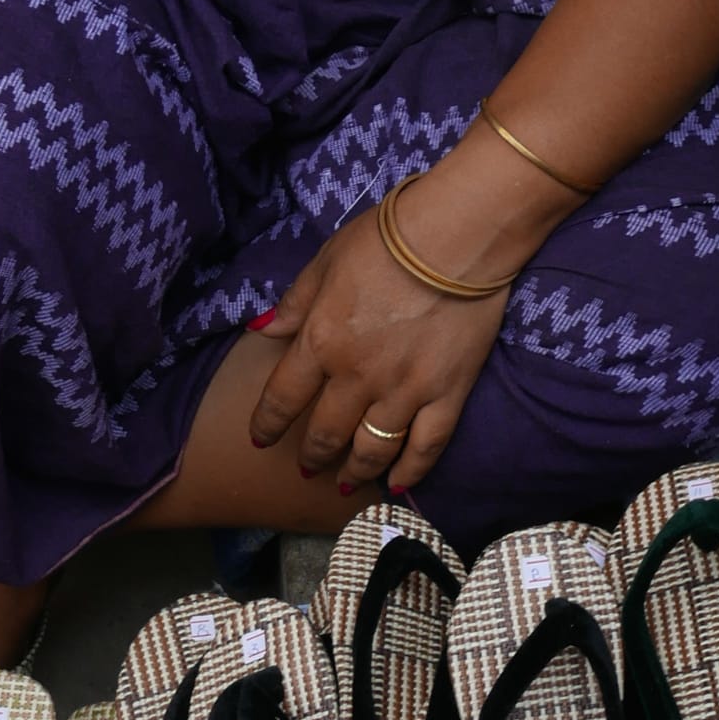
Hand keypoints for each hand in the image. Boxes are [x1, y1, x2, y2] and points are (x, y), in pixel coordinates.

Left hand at [248, 195, 508, 493]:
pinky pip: (426, 447)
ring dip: (353, 472)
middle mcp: (357, 377)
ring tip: (345, 483)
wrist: (457, 234)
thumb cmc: (387, 238)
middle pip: (326, 432)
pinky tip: (397, 485)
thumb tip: (261, 331)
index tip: (261, 439)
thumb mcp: (327, 260)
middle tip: (307, 467)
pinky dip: (410, 472)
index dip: (268, 424)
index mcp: (321, 342)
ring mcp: (405, 391)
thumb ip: (295, 303)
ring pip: (372, 450)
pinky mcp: (448, 394)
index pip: (283, 397)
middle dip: (312, 455)